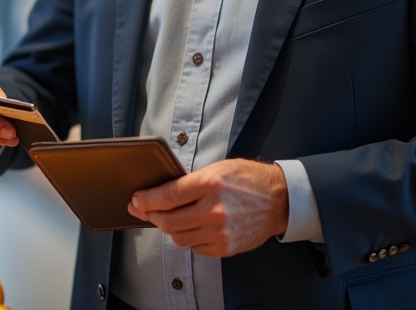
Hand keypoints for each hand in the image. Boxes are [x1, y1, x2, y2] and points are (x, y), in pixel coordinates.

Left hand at [127, 159, 289, 256]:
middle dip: (151, 215)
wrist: (279, 200)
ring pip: (178, 236)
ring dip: (169, 228)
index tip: (136, 200)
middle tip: (144, 210)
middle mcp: (214, 210)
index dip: (146, 200)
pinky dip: (188, 238)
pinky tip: (192, 227)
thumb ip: (190, 181)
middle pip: (168, 220)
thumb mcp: (218, 168)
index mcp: (210, 184)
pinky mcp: (225, 247)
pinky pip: (195, 247)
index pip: (166, 196)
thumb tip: (161, 193)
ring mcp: (220, 231)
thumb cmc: (249, 180)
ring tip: (168, 218)